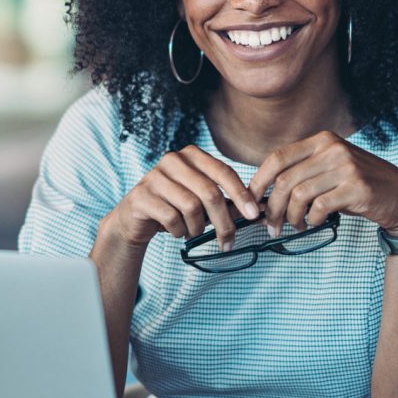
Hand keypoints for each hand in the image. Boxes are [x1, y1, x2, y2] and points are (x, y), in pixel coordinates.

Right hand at [102, 145, 261, 256]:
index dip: (241, 194)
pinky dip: (179, 231)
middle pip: (209, 192)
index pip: (223, 172)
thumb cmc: (175, 208)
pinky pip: (171, 218)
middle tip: (228, 242)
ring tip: (192, 232)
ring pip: (191, 207)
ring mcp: (154, 176)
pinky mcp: (141, 196)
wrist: (135, 219)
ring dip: (196, 228)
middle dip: (223, 222)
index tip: (254, 215)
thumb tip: (261, 210)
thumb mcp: (203, 202)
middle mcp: (172, 160)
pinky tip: (176, 230)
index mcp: (191, 155)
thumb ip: (229, 203)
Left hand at [247, 131, 397, 237]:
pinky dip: (312, 220)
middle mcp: (333, 149)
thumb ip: (300, 175)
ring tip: (296, 226)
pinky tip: (315, 223)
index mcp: (322, 141)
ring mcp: (346, 167)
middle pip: (284, 180)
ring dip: (291, 217)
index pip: (277, 158)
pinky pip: (319, 207)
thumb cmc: (357, 186)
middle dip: (272, 208)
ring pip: (299, 195)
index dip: (258, 181)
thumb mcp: (328, 171)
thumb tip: (261, 196)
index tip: (250, 201)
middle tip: (271, 226)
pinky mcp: (357, 187)